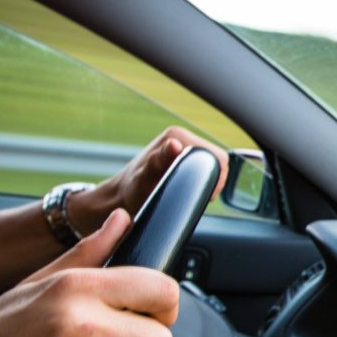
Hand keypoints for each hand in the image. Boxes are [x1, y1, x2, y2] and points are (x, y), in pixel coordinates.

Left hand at [68, 126, 228, 236]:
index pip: (217, 157)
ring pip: (212, 167)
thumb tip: (175, 145)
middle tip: (190, 195)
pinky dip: (201, 182)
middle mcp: (180, 138)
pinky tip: (186, 190)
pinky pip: (204, 169)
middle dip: (210, 181)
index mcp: (177, 136)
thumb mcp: (146, 177)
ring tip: (185, 193)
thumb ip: (160, 160)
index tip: (197, 193)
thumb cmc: (131, 192)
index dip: (214, 179)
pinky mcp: (183, 158)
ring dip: (205, 183)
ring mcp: (182, 148)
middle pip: (217, 162)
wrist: (119, 200)